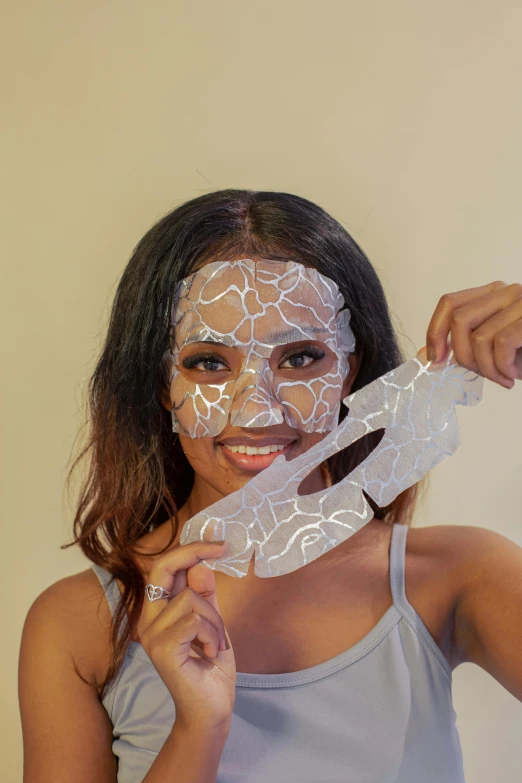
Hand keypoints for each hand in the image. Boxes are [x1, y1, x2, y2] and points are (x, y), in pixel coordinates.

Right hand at [136, 537, 235, 731]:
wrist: (211, 708)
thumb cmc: (211, 665)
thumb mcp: (213, 621)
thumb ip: (205, 595)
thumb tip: (201, 564)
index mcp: (157, 610)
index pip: (164, 567)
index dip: (189, 549)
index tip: (218, 542)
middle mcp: (147, 619)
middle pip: (164, 568)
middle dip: (193, 552)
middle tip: (221, 548)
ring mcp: (151, 634)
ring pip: (190, 599)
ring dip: (215, 620)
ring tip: (215, 643)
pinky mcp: (161, 649)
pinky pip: (194, 621)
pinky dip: (212, 635)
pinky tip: (210, 653)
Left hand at [419, 281, 521, 388]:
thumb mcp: (492, 351)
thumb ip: (462, 347)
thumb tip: (424, 355)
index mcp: (493, 295)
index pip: (449, 303)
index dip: (435, 331)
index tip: (435, 360)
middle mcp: (508, 292)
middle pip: (459, 320)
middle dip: (462, 356)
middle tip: (479, 374)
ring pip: (478, 337)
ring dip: (485, 368)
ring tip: (501, 378)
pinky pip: (501, 343)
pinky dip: (501, 367)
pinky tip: (512, 376)